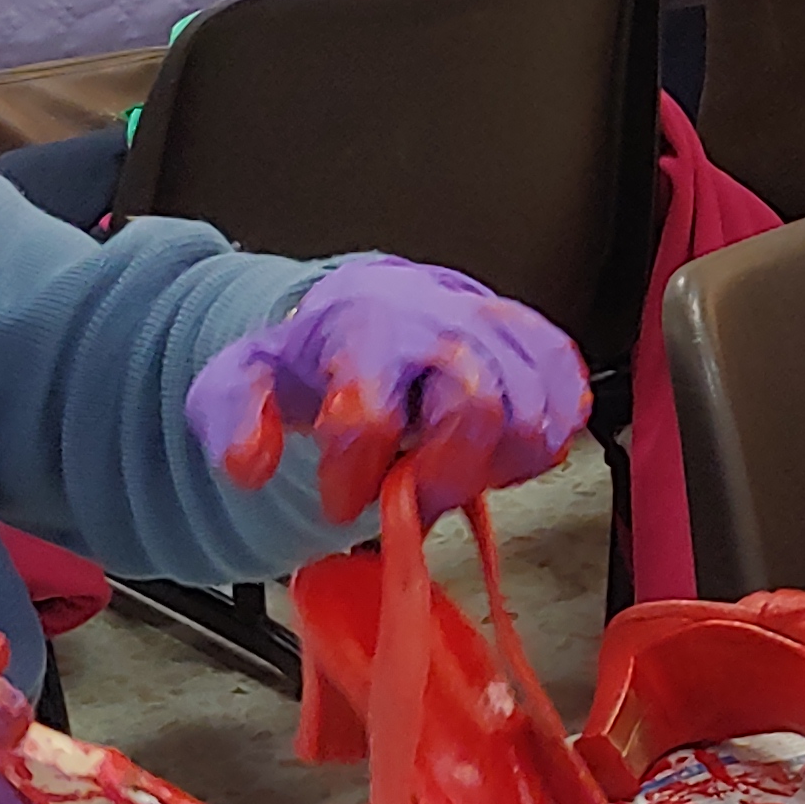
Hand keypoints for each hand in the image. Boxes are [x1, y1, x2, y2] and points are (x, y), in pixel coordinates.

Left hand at [186, 251, 589, 520]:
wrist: (375, 307)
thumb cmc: (323, 354)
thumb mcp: (248, 379)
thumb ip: (232, 417)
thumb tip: (248, 463)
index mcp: (367, 326)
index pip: (372, 411)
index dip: (355, 473)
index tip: (341, 497)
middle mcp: (444, 321)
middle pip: (478, 407)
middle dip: (443, 474)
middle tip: (412, 493)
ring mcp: (501, 331)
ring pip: (534, 414)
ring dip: (492, 465)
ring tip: (448, 470)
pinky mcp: (543, 346)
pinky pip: (571, 401)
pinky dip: (539, 441)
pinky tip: (494, 450)